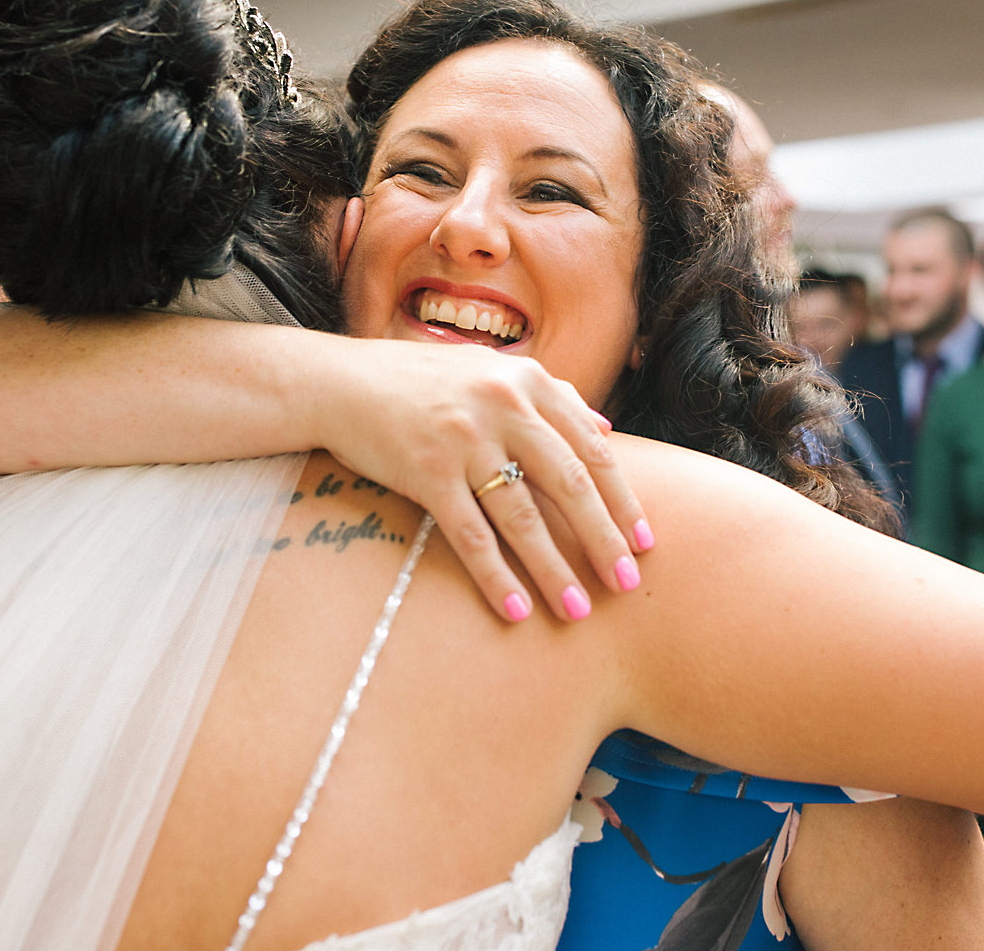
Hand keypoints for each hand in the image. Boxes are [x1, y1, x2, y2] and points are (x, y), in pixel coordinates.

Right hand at [304, 339, 650, 623]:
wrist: (338, 382)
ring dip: (554, 569)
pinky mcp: (427, 471)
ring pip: (523, 516)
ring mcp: (465, 438)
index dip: (623, 498)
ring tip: (577, 610)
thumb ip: (549, 396)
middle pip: (569, 483)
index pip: (591, 448)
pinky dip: (494, 575)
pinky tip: (514, 609)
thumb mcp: (490, 373)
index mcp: (527, 381)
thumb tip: (605, 431)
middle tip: (626, 584)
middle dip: (603, 539)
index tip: (645, 541)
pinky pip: (470, 534)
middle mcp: (503, 405)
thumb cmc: (420, 382)